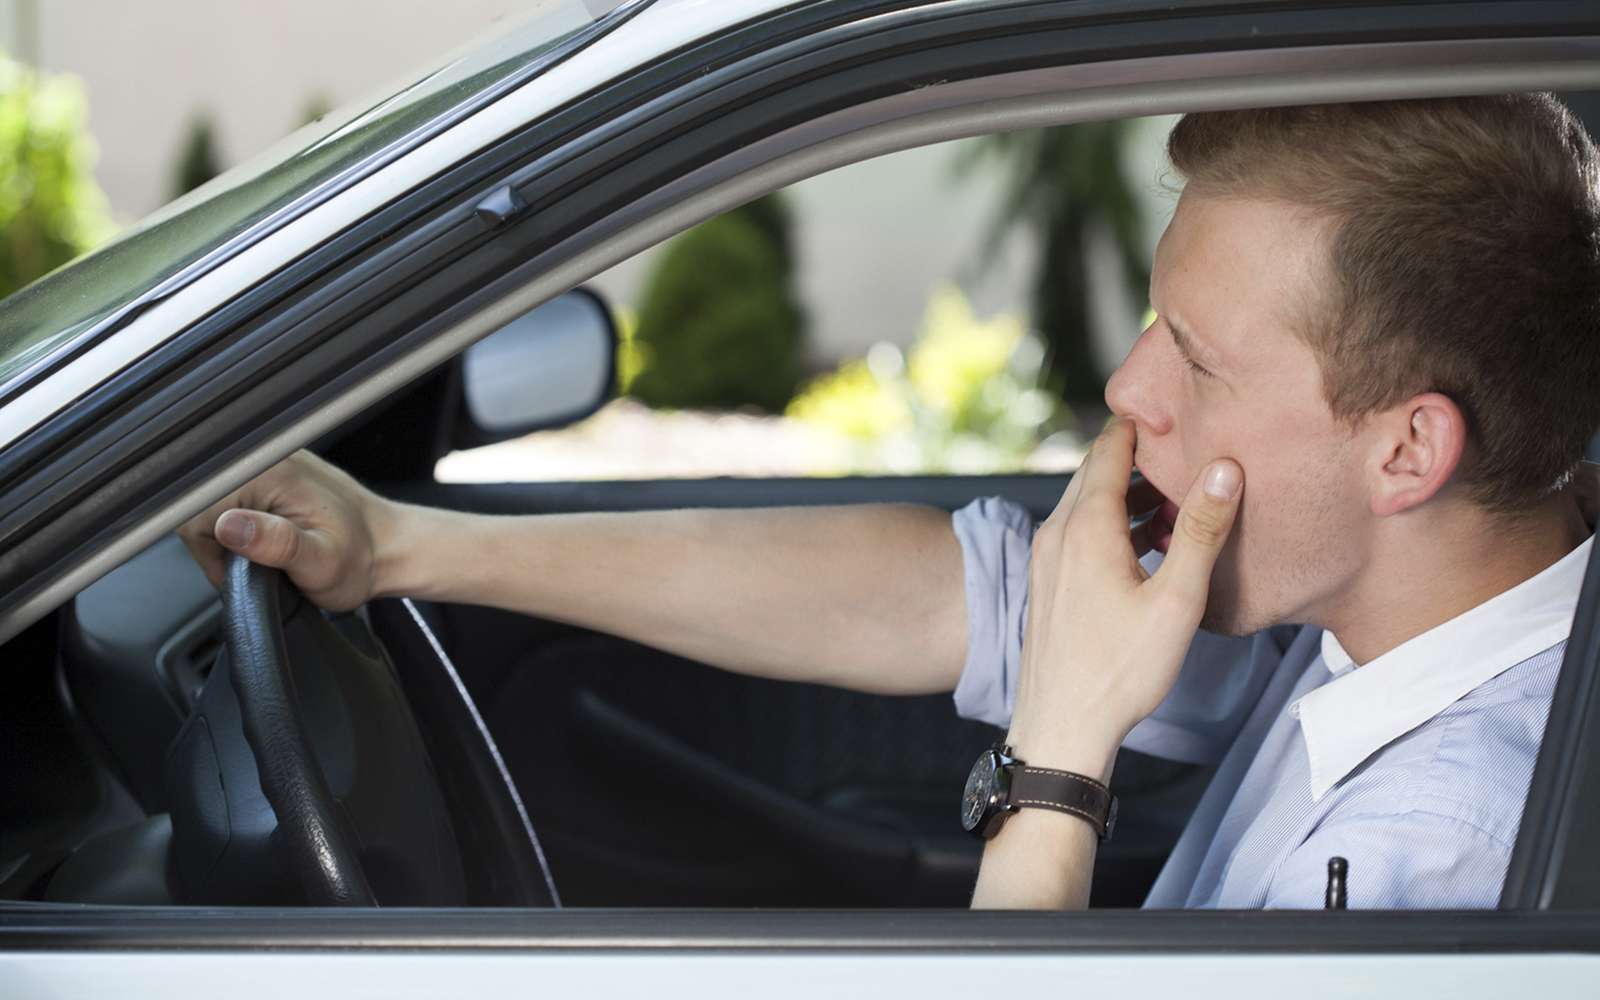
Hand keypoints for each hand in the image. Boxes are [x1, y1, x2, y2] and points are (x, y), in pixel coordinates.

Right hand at [176, 450, 395, 611]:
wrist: (388, 547)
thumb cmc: (360, 559)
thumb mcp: (321, 563)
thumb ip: (276, 545)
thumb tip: (228, 526)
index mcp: (271, 472)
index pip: (195, 508)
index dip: (211, 550)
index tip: (242, 569)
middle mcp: (265, 458)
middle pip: (196, 505)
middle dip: (219, 544)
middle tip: (259, 566)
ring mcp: (266, 461)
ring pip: (208, 504)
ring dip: (229, 537)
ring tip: (268, 554)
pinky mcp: (267, 472)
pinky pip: (227, 499)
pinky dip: (239, 525)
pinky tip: (266, 538)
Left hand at [1006, 418, 1243, 777]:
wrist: (1060, 727)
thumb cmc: (1119, 671)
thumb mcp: (1175, 600)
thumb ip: (1199, 531)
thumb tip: (1224, 469)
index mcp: (1084, 526)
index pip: (1108, 448)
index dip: (1139, 421)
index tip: (1173, 402)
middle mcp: (1055, 533)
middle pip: (1095, 472)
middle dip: (1137, 453)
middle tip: (1183, 440)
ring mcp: (1046, 558)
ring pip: (1086, 503)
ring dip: (1126, 492)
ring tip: (1175, 493)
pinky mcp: (1047, 583)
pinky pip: (1078, 532)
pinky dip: (1110, 522)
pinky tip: (1143, 541)